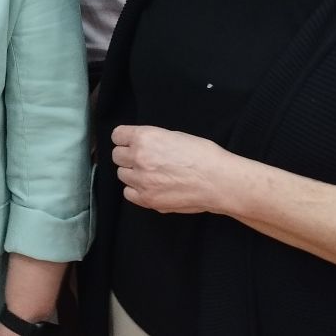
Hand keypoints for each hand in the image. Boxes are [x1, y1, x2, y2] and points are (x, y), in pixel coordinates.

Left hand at [110, 124, 232, 214]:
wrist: (218, 181)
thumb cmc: (202, 155)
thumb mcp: (173, 136)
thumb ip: (151, 140)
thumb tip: (138, 145)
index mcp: (145, 137)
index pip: (117, 136)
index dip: (124, 139)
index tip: (129, 143)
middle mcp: (139, 157)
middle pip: (117, 156)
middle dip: (128, 156)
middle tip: (143, 160)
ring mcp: (142, 180)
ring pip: (122, 174)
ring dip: (133, 174)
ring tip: (151, 174)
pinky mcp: (148, 199)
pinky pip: (128, 193)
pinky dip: (136, 190)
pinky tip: (151, 187)